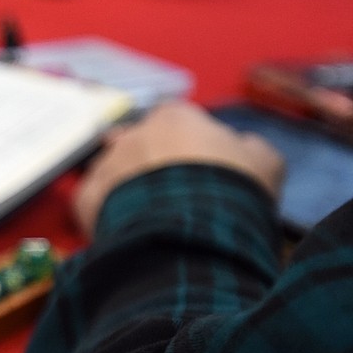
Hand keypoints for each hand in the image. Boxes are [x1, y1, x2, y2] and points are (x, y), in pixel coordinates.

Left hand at [73, 100, 284, 236]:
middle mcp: (133, 134)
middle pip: (141, 145)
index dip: (188, 142)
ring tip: (152, 217)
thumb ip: (250, 147)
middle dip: (153, 165)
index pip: (176, 120)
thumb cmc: (233, 192)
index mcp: (174, 118)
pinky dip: (107, 213)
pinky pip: (94, 202)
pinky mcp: (87, 198)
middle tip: (175, 196)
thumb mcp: (265, 163)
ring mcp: (106, 164)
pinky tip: (128, 228)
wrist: (192, 234)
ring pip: (114, 172)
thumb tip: (244, 145)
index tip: (199, 166)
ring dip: (128, 189)